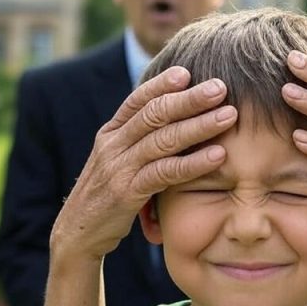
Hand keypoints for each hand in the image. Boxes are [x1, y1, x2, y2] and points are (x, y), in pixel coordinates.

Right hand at [51, 66, 236, 259]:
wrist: (78, 234)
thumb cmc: (109, 197)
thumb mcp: (121, 164)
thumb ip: (142, 144)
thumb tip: (178, 124)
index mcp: (111, 134)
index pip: (138, 100)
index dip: (162, 84)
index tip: (188, 71)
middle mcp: (113, 146)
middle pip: (154, 114)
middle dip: (189, 98)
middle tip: (220, 87)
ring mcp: (119, 168)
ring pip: (163, 140)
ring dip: (199, 125)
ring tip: (229, 116)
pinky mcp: (127, 193)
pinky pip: (165, 173)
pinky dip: (194, 163)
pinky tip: (218, 155)